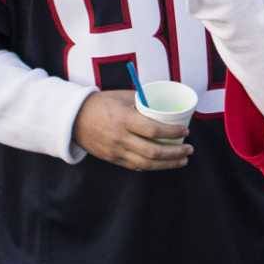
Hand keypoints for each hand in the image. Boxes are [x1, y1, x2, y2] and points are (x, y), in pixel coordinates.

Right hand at [72, 90, 192, 171]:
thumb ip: (143, 102)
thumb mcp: (122, 96)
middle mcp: (120, 138)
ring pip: (146, 164)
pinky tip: (163, 164)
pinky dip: (152, 166)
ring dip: (167, 164)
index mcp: (124, 119)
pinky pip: (135, 166)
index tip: (186, 131)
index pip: (153, 129)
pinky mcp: (113, 159)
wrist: (74, 118)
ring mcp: (116, 151)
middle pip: (153, 151)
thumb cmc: (101, 103)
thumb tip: (164, 104)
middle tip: (189, 149)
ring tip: (182, 160)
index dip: (171, 132)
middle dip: (175, 153)